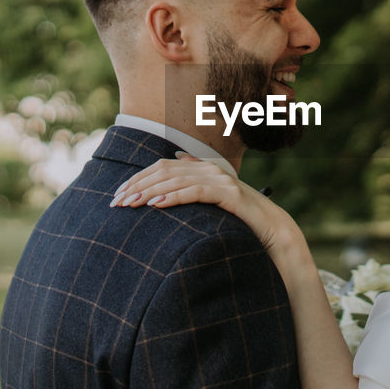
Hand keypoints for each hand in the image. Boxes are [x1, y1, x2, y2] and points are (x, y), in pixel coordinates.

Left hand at [111, 153, 308, 272]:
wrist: (272, 229)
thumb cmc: (239, 217)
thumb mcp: (214, 195)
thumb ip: (195, 178)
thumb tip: (175, 159)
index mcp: (204, 168)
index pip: (163, 168)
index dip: (139, 179)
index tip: (119, 194)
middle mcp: (210, 169)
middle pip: (165, 172)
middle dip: (138, 186)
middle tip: (117, 202)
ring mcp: (221, 180)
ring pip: (177, 181)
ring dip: (150, 193)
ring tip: (130, 204)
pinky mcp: (228, 193)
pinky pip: (195, 192)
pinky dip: (173, 198)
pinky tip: (156, 206)